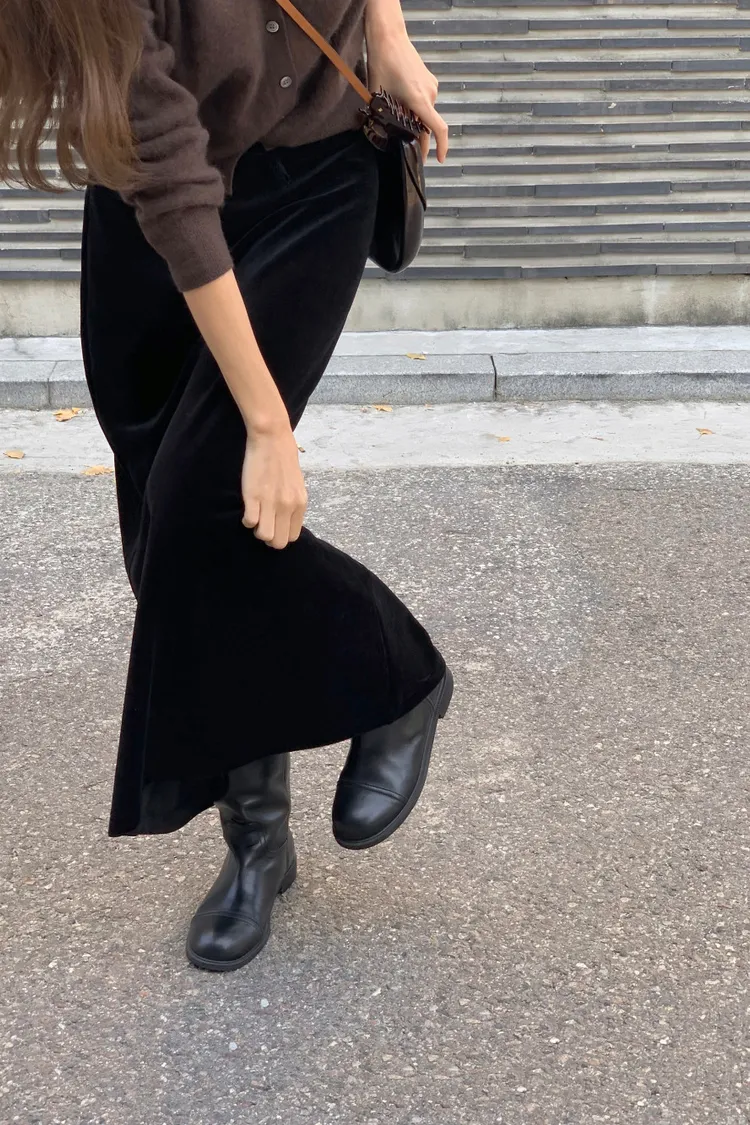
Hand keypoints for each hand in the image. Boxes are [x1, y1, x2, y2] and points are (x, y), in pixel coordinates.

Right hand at [241, 421, 307, 548]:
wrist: (272, 439)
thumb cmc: (284, 460)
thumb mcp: (297, 485)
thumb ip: (293, 504)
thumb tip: (286, 521)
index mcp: (300, 504)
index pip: (292, 536)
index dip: (281, 535)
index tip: (274, 526)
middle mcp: (288, 506)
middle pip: (279, 541)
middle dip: (269, 538)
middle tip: (263, 524)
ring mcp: (271, 502)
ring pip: (264, 535)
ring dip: (257, 530)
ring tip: (256, 516)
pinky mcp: (253, 496)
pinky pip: (250, 522)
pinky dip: (247, 520)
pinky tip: (248, 509)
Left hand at [366, 30, 448, 162]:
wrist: (389, 37)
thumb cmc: (382, 63)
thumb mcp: (379, 96)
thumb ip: (385, 117)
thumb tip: (383, 135)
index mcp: (419, 100)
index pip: (438, 129)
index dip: (441, 147)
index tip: (439, 159)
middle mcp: (430, 94)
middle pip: (428, 124)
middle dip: (420, 138)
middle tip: (410, 149)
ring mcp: (431, 86)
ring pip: (425, 113)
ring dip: (415, 120)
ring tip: (398, 119)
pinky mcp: (429, 81)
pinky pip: (425, 101)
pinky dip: (417, 108)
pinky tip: (401, 104)